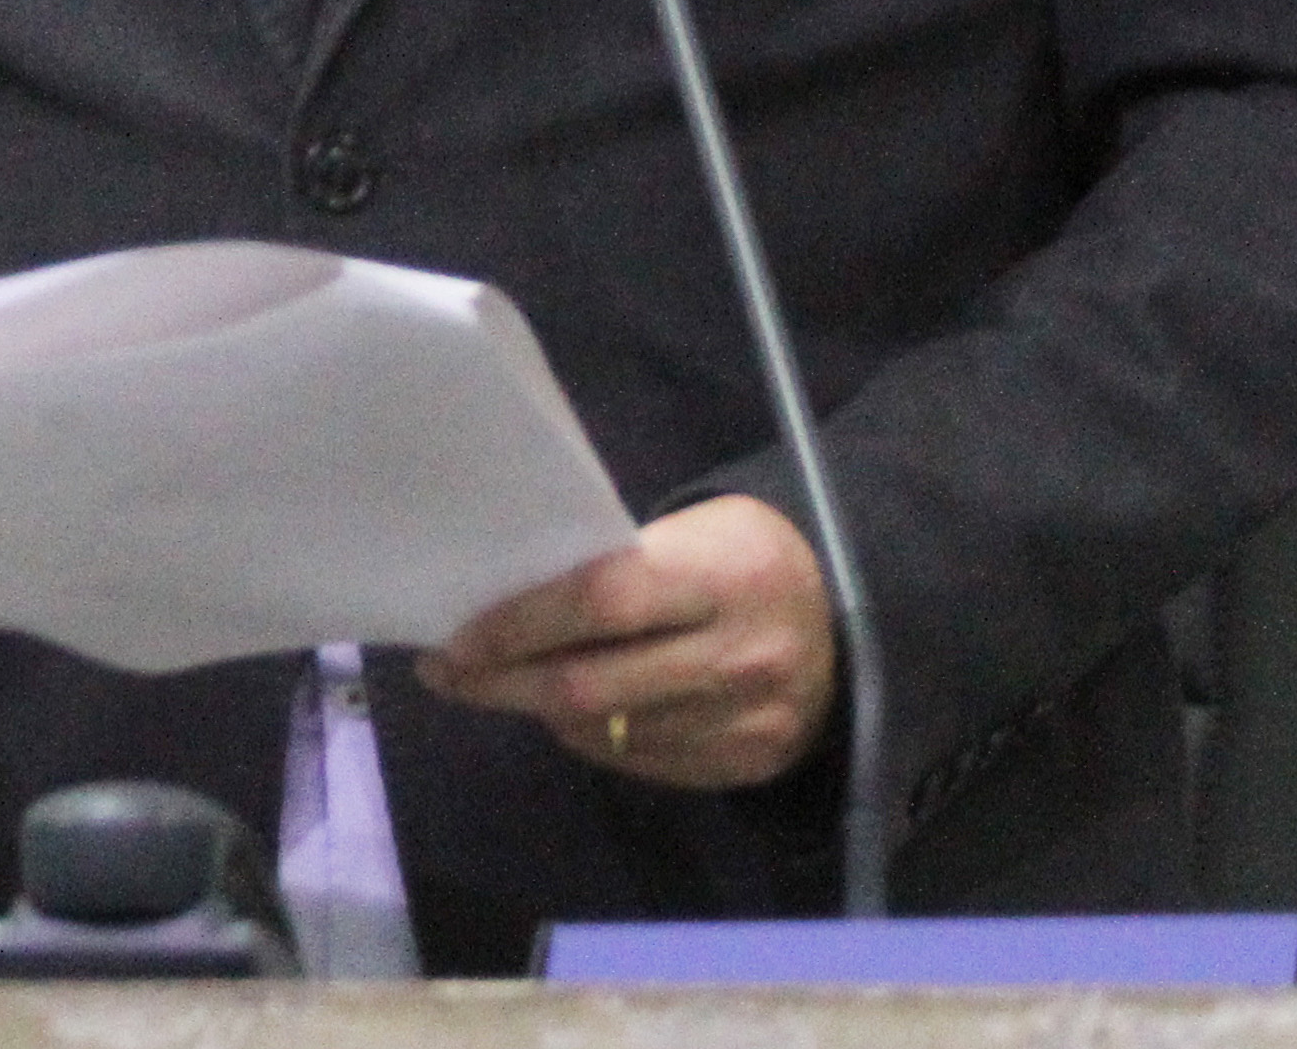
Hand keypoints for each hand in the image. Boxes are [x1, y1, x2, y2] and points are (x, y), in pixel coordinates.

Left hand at [419, 492, 835, 788]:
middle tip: (447, 674)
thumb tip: (506, 601)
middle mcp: (740, 654)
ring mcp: (748, 719)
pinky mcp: (750, 763)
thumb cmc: (742, 558)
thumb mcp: (693, 532)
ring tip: (505, 683)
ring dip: (543, 710)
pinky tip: (572, 711)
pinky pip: (641, 761)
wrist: (849, 621)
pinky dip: (593, 737)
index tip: (454, 639)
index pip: (598, 602)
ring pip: (609, 732)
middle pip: (593, 686)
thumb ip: (617, 565)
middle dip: (504, 683)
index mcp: (722, 574)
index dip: (518, 625)